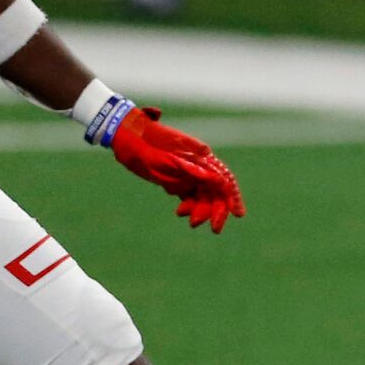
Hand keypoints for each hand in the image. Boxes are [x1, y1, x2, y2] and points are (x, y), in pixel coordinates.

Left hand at [108, 105, 245, 232]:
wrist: (127, 135)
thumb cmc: (148, 143)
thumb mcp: (170, 157)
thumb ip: (194, 169)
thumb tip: (218, 181)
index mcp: (201, 157)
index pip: (224, 180)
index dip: (233, 198)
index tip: (237, 214)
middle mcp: (198, 165)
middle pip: (214, 191)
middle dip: (217, 210)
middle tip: (215, 229)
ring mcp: (187, 172)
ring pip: (201, 195)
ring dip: (201, 210)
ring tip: (192, 222)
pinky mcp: (175, 178)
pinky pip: (188, 195)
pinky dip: (188, 205)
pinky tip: (180, 211)